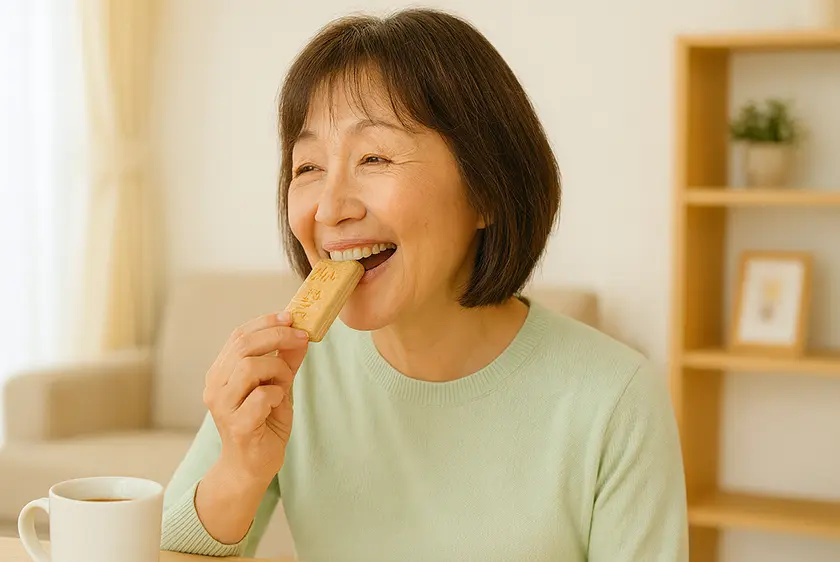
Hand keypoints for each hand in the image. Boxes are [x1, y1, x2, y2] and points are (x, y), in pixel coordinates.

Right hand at [203, 311, 308, 483]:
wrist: (251, 467)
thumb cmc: (263, 424)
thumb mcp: (278, 386)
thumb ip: (286, 362)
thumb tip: (301, 335)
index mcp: (221, 373)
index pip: (238, 336)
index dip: (265, 322)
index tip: (291, 317)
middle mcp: (215, 387)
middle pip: (243, 346)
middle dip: (277, 336)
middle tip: (302, 337)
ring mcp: (223, 406)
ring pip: (249, 367)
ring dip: (277, 368)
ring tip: (285, 382)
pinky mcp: (238, 425)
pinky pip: (262, 396)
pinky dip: (277, 394)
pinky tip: (277, 404)